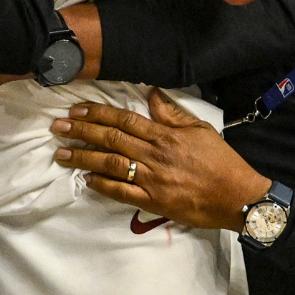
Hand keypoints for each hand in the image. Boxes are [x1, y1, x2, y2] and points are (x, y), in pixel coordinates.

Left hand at [50, 88, 268, 230]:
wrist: (237, 197)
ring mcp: (152, 180)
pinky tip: (86, 178)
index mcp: (164, 135)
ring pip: (110, 164)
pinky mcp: (154, 201)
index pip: (124, 120)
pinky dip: (102, 184)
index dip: (98, 114)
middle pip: (111, 139)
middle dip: (81, 131)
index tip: (77, 109)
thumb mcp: (200, 128)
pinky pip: (122, 192)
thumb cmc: (221, 161)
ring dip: (83, 157)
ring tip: (61, 152)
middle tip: (58, 126)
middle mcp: (154, 155)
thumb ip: (172, 113)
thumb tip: (151, 93)